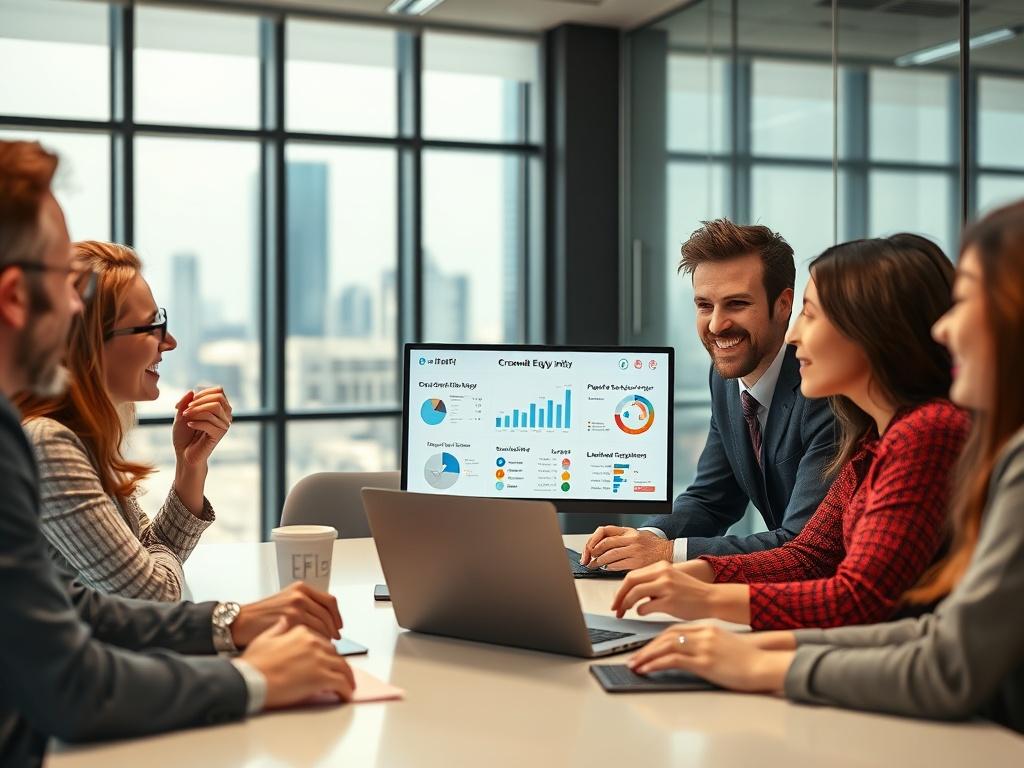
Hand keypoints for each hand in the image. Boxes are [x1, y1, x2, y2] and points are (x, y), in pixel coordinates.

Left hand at [172, 387, 232, 466]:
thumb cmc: (184, 435)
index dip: (203, 392)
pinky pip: (210, 422)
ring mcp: (223, 425)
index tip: (188, 402)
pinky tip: (190, 425)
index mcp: (219, 408)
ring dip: (196, 410)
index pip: (219, 391)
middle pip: (219, 397)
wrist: (184, 454)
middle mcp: (225, 415)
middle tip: (186, 410)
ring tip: (186, 416)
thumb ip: (186, 401)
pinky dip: (196, 422)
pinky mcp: (219, 434)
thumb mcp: (181, 414)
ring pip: (215, 407)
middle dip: (200, 400)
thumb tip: (192, 390)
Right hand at [231, 581, 342, 647]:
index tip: (339, 625)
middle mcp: (300, 595)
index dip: (337, 615)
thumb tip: (325, 618)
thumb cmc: (261, 617)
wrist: (241, 622)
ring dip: (326, 638)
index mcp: (301, 588)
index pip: (329, 601)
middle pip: (328, 614)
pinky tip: (314, 650)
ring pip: (323, 625)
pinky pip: (312, 634)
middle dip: (334, 629)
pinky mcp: (292, 621)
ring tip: (325, 647)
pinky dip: (316, 643)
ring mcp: (297, 607)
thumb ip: (305, 605)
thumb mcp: (285, 602)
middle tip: (335, 639)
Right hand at [241, 618, 355, 708]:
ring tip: (348, 686)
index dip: (327, 653)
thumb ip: (279, 628)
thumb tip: (285, 622)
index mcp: (301, 631)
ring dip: (347, 678)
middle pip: (335, 654)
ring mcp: (319, 659)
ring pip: (342, 667)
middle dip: (339, 665)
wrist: (249, 680)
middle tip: (342, 675)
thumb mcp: (264, 638)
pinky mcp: (321, 677)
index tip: (330, 661)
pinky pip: (341, 683)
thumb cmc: (254, 664)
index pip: (323, 641)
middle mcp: (313, 642)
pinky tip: (346, 695)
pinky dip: (346, 689)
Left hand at [580, 526, 671, 570]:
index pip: (605, 530)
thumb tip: (600, 546)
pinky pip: (618, 565)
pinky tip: (606, 568)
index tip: (589, 547)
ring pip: (609, 555)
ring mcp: (635, 550)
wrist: (669, 552)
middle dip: (592, 552)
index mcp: (629, 531)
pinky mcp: (637, 563)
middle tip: (588, 559)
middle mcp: (631, 539)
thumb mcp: (637, 534)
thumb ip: (621, 538)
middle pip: (605, 543)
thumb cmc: (652, 545)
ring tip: (594, 565)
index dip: (593, 539)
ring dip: (598, 562)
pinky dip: (609, 567)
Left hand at [612, 561, 715, 618]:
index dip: (621, 589)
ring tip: (625, 612)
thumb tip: (631, 593)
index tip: (616, 599)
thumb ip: (652, 582)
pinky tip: (643, 613)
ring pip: (635, 593)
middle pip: (630, 582)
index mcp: (661, 567)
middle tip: (615, 608)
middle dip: (619, 596)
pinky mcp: (670, 602)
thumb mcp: (670, 579)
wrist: (712, 599)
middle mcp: (663, 574)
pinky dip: (640, 611)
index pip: (632, 575)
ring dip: (626, 604)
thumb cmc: (691, 593)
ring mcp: (666, 587)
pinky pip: (645, 607)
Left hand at [627, 623, 794, 692]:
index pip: (674, 631)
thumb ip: (706, 645)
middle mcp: (702, 634)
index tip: (645, 649)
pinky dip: (656, 664)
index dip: (656, 640)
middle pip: (666, 637)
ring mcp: (703, 647)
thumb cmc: (748, 660)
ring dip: (646, 656)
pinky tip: (647, 670)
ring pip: (665, 646)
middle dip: (646, 647)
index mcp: (706, 628)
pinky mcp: (704, 661)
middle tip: (633, 658)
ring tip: (634, 665)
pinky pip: (672, 660)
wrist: (765, 665)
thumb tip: (689, 655)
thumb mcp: (724, 646)